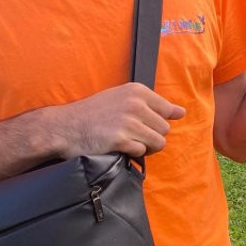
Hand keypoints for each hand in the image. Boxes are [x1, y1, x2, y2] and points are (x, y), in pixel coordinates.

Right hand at [41, 82, 185, 158]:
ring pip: (158, 142)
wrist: (64, 126)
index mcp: (137, 91)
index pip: (168, 110)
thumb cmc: (93, 114)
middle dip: (152, 136)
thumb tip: (181, 112)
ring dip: (146, 147)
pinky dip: (133, 153)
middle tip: (133, 137)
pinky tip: (119, 147)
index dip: (158, 122)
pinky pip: (142, 152)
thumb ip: (152, 104)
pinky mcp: (121, 140)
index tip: (145, 125)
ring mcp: (128, 122)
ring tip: (128, 143)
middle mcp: (135, 104)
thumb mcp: (122, 98)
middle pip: (165, 129)